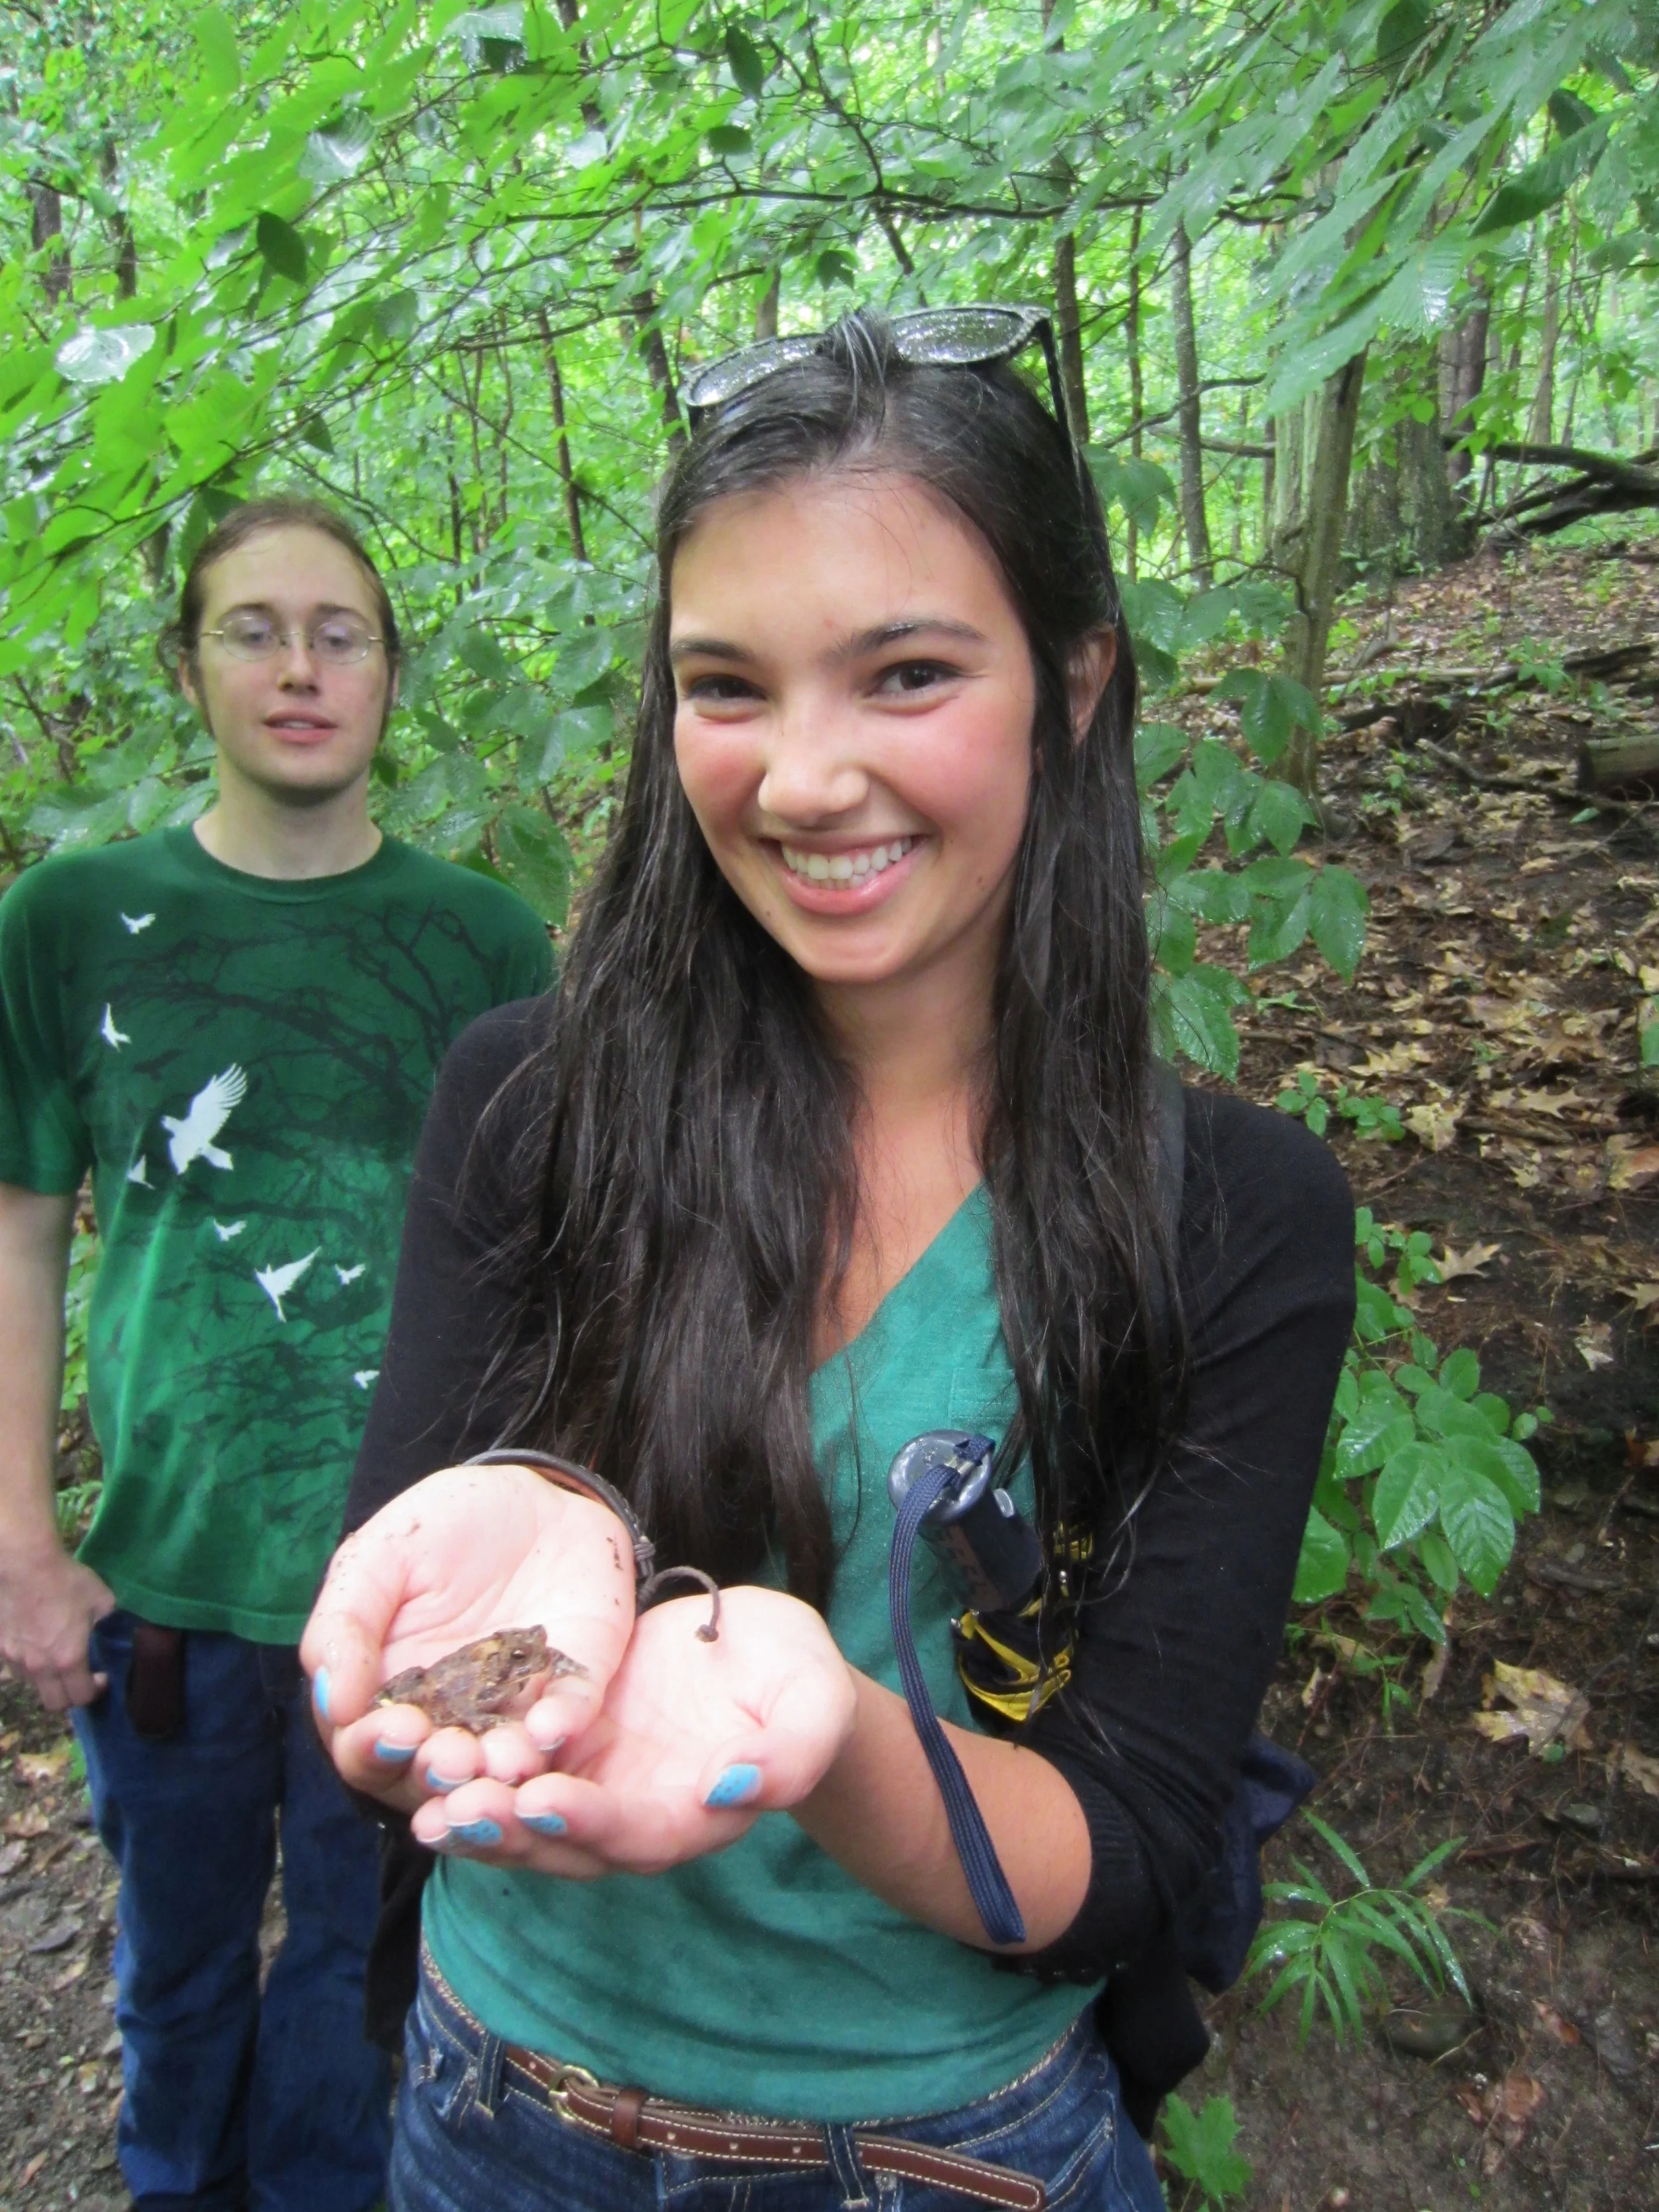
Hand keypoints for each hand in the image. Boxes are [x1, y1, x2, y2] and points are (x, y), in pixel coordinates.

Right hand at [0, 1541, 113, 1710]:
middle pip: (53, 1703)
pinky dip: (26, 1662)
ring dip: (46, 1678)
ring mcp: (14, 1658)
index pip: (81, 1697)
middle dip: (70, 1696)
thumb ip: (107, 1619)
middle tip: (79, 1676)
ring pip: (31, 1684)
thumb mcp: (102, 1598)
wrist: (24, 1564)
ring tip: (53, 1657)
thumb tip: (107, 1625)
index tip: (101, 1676)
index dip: (95, 1691)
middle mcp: (39, 1667)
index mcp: (69, 1659)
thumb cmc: (66, 1581)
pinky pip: (13, 1665)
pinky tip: (33, 1642)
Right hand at [300, 1463, 636, 1814]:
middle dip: (440, 1773)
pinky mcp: (573, 1684)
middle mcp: (450, 1722)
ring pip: (503, 1761)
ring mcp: (515, 1710)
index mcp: (389, 1699)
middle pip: (435, 1774)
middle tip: (450, 1758)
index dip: (373, 1750)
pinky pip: (570, 1714)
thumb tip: (332, 1701)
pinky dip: (562, 1722)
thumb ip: (344, 1625)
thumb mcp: (377, 1559)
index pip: (367, 1750)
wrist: (529, 1492)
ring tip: (502, 1760)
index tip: (392, 1730)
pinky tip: (553, 1723)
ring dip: (501, 1768)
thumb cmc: (439, 1527)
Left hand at [409, 1585, 856, 1875]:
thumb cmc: (798, 1680)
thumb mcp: (814, 1702)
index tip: (546, 1801)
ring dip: (477, 1817)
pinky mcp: (567, 1748)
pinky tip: (422, 1765)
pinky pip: (513, 1772)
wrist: (762, 1654)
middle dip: (512, 1832)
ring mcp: (597, 1786)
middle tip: (460, 1809)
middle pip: (568, 1843)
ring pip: (527, 1820)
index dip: (594, 1823)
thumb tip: (733, 1784)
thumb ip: (789, 1753)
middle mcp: (636, 1817)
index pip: (641, 1835)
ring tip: (427, 1802)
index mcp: (697, 1816)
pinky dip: (471, 1776)